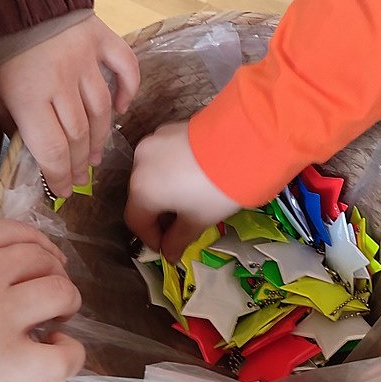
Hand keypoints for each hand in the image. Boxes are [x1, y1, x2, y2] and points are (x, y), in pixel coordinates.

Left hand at [0, 15, 139, 196]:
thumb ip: (10, 118)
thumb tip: (30, 147)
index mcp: (29, 96)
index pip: (52, 150)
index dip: (60, 176)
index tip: (63, 191)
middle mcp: (62, 81)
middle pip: (79, 135)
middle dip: (78, 163)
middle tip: (79, 177)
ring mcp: (86, 59)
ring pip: (102, 110)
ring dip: (100, 136)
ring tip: (95, 154)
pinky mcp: (102, 37)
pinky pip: (125, 68)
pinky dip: (129, 90)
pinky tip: (122, 108)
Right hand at [125, 121, 240, 261]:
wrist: (243, 143)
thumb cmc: (217, 188)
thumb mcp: (199, 219)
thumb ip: (178, 239)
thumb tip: (169, 253)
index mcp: (142, 190)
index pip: (137, 222)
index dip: (151, 239)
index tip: (168, 247)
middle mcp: (140, 163)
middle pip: (142, 196)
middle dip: (159, 214)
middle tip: (180, 226)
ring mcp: (154, 141)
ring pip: (152, 174)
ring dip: (165, 191)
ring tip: (189, 200)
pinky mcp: (170, 128)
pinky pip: (164, 155)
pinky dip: (172, 169)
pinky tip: (194, 176)